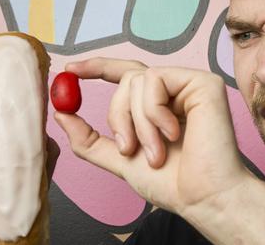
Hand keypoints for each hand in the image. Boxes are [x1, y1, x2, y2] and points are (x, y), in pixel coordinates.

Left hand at [54, 58, 251, 215]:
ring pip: (138, 80)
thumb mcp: (120, 160)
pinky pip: (156, 80)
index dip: (98, 67)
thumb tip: (61, 115)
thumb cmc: (171, 183)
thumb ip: (91, 139)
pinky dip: (154, 111)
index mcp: (158, 105)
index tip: (70, 70)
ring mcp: (189, 84)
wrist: (201, 196)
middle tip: (128, 148)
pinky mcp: (203, 82)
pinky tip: (172, 134)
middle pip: (126, 79)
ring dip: (138, 122)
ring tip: (157, 151)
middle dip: (118, 116)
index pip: (126, 74)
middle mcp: (175, 91)